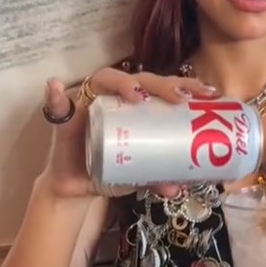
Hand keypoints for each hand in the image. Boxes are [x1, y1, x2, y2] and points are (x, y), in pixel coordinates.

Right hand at [41, 67, 217, 197]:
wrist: (78, 187)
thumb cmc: (112, 170)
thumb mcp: (138, 175)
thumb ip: (156, 179)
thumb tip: (178, 187)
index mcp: (138, 106)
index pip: (164, 86)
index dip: (187, 85)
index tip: (209, 94)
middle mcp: (116, 97)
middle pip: (142, 79)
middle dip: (163, 85)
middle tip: (180, 99)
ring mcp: (90, 102)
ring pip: (106, 79)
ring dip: (122, 83)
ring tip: (136, 94)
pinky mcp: (64, 117)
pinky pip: (58, 103)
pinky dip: (55, 96)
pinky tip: (56, 88)